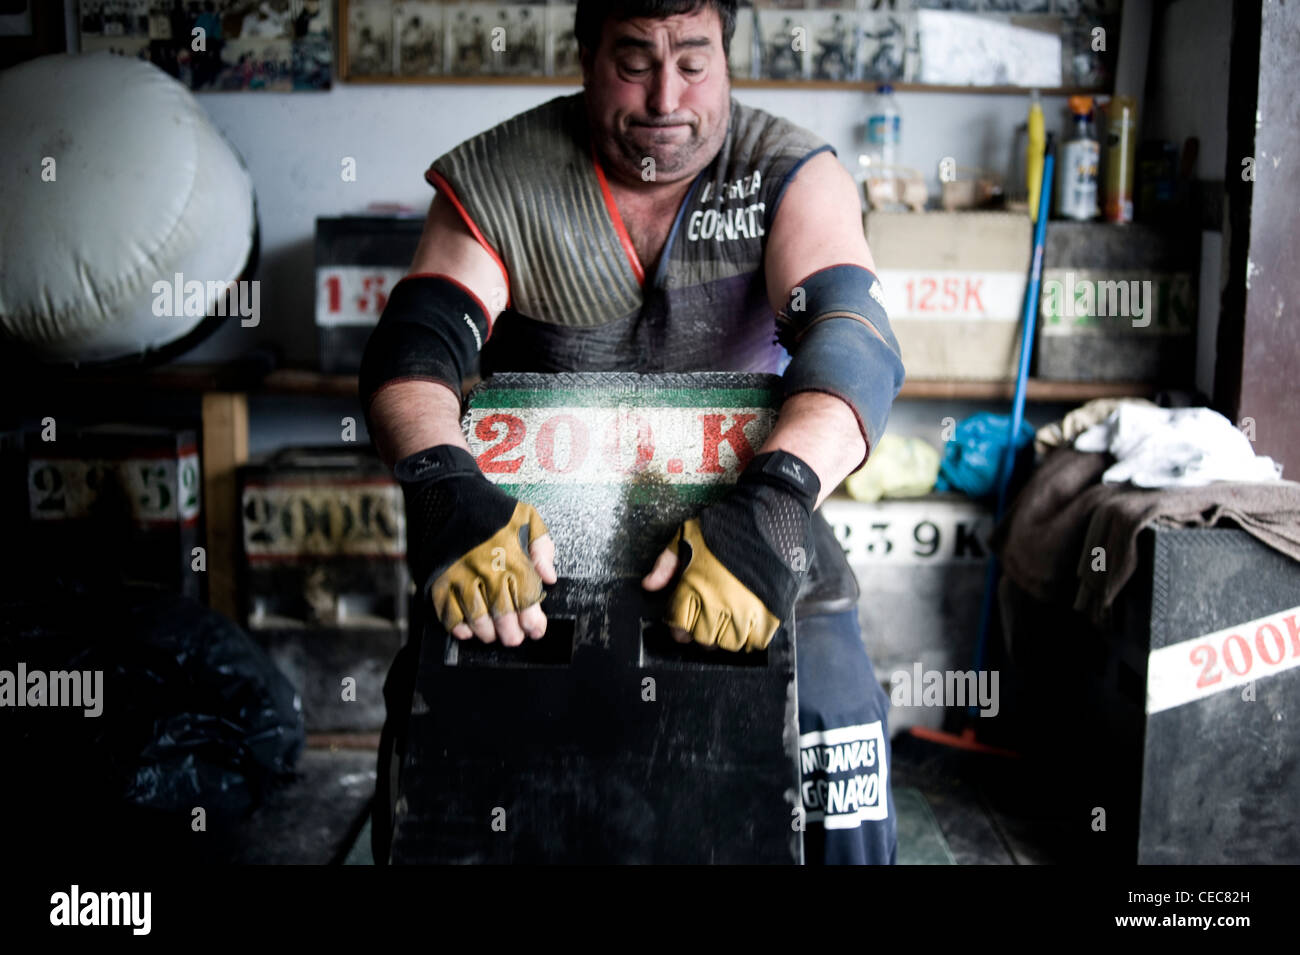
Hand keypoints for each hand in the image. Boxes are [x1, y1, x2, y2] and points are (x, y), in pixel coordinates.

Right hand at [395, 445, 556, 645]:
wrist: (448, 491)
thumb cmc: (491, 507)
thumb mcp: (527, 517)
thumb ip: (543, 547)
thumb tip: (549, 578)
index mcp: (511, 555)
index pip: (527, 599)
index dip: (533, 621)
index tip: (535, 630)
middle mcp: (487, 567)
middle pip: (503, 614)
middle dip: (511, 633)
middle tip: (513, 638)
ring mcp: (461, 575)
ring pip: (476, 618)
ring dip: (486, 632)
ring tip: (492, 635)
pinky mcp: (439, 578)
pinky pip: (447, 612)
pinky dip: (457, 627)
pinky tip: (466, 630)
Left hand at [641, 451, 818, 651]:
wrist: (771, 515)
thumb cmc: (726, 524)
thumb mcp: (686, 536)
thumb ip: (665, 563)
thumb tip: (648, 585)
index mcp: (694, 586)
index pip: (678, 626)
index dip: (678, 626)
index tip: (683, 621)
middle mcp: (718, 604)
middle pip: (703, 639)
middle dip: (701, 632)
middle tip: (707, 618)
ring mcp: (746, 611)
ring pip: (729, 645)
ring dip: (726, 637)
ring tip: (727, 621)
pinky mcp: (771, 613)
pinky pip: (756, 643)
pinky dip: (750, 638)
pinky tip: (747, 624)